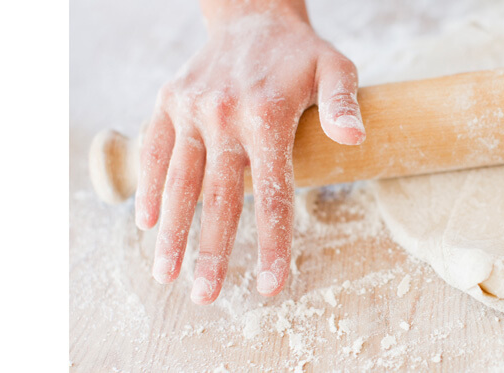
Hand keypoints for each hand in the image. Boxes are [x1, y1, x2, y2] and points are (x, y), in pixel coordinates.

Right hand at [135, 0, 363, 303]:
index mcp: (267, 116)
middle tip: (205, 298)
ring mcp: (192, 110)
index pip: (271, 194)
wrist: (251, 15)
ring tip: (166, 275)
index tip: (268, 286)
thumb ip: (343, 104)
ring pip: (179, 181)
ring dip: (172, 232)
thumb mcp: (335, 68)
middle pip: (218, 198)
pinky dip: (150, 187)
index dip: (270, 244)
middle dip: (210, 252)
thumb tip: (355, 138)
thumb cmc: (299, 55)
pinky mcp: (169, 102)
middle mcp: (224, 115)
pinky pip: (155, 151)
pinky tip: (148, 223)